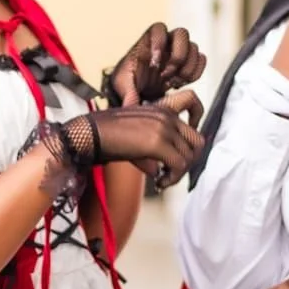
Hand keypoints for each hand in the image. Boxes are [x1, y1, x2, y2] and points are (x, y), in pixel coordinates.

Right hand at [61, 90, 204, 188]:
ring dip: (179, 173)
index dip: (195, 129)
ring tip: (164, 179)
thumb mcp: (135, 134)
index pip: (192, 107)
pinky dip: (172, 178)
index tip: (184, 148)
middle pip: (197, 140)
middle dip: (189, 160)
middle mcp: (166, 115)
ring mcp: (164, 128)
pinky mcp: (158, 143)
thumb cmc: (106, 134)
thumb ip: (153, 148)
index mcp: (161, 108)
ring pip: (189, 156)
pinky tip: (159, 182)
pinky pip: (179, 165)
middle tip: (174, 171)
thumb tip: (159, 171)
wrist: (90, 133)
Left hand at [107, 23, 206, 106]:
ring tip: (173, 83)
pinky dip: (195, 73)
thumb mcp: (123, 85)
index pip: (159, 28)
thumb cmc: (129, 83)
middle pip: (182, 34)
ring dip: (187, 67)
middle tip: (167, 75)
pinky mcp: (188, 64)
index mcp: (148, 40)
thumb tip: (131, 105)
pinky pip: (201, 60)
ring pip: (194, 48)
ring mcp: (179, 52)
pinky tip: (180, 83)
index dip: (160, 42)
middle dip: (178, 56)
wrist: (139, 93)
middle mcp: (166, 43)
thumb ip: (127, 91)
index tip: (155, 62)